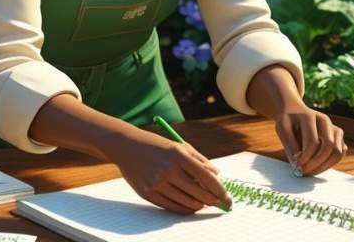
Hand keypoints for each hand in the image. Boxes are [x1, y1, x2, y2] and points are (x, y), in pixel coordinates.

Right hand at [104, 128, 232, 213]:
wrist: (126, 146)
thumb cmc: (157, 145)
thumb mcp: (179, 146)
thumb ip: (200, 160)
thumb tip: (217, 175)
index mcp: (178, 155)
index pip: (206, 177)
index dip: (220, 190)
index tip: (227, 197)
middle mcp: (168, 170)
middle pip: (198, 193)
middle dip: (212, 200)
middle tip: (218, 203)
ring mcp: (156, 183)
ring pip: (185, 202)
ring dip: (199, 205)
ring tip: (204, 203)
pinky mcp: (147, 193)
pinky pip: (171, 206)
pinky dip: (184, 208)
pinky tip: (191, 206)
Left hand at [274, 103, 346, 176]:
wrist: (296, 111)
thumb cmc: (288, 121)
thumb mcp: (282, 129)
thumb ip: (290, 146)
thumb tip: (297, 165)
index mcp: (310, 116)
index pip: (313, 141)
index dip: (306, 157)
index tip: (297, 167)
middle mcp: (326, 121)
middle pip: (329, 145)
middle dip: (317, 163)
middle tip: (304, 172)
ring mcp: (334, 128)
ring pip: (338, 151)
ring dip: (325, 166)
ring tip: (310, 172)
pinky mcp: (338, 137)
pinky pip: (340, 154)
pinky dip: (330, 163)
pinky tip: (316, 167)